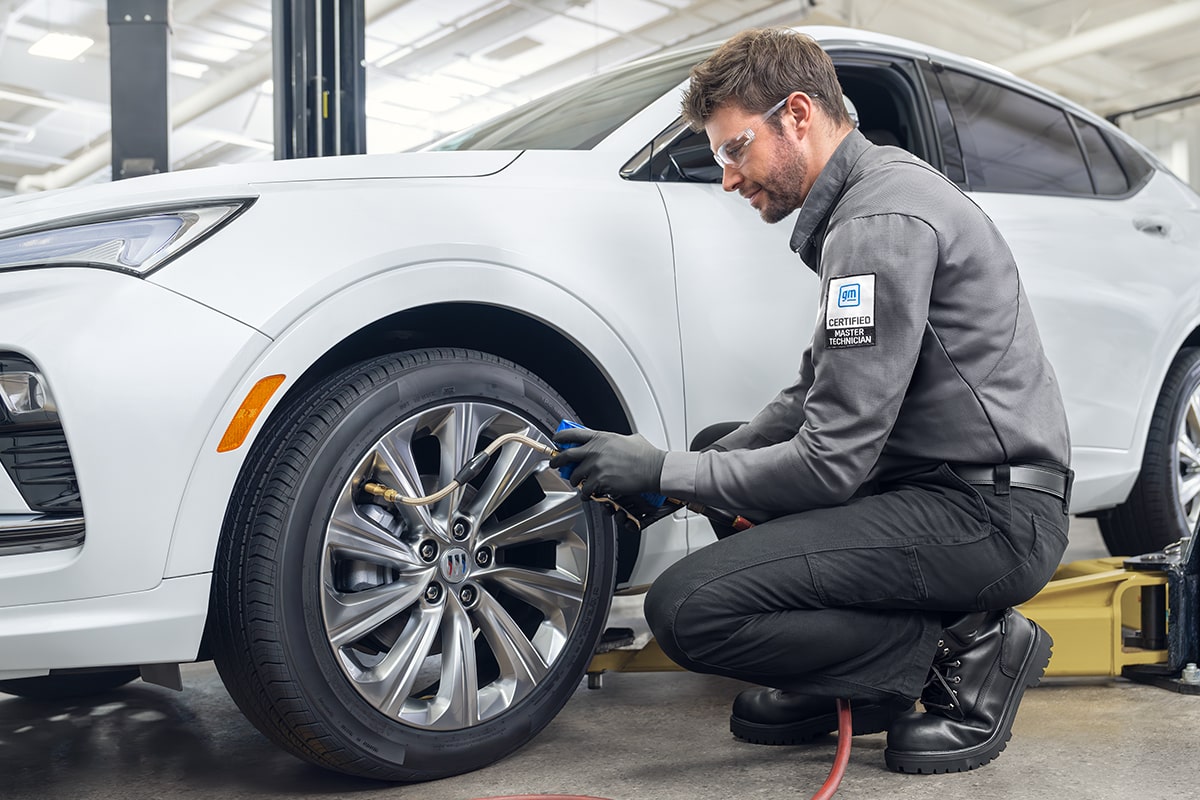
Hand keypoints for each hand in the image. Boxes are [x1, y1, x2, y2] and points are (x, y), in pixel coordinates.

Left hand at [549, 428, 665, 497]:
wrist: (652, 469)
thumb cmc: (645, 455)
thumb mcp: (628, 438)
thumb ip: (614, 440)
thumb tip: (611, 443)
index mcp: (600, 437)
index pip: (572, 434)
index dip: (561, 437)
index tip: (556, 440)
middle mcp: (594, 451)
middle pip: (566, 455)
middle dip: (556, 461)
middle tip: (554, 464)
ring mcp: (596, 466)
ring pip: (575, 476)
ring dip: (575, 481)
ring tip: (578, 483)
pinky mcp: (600, 481)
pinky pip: (586, 490)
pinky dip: (586, 494)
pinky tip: (589, 494)